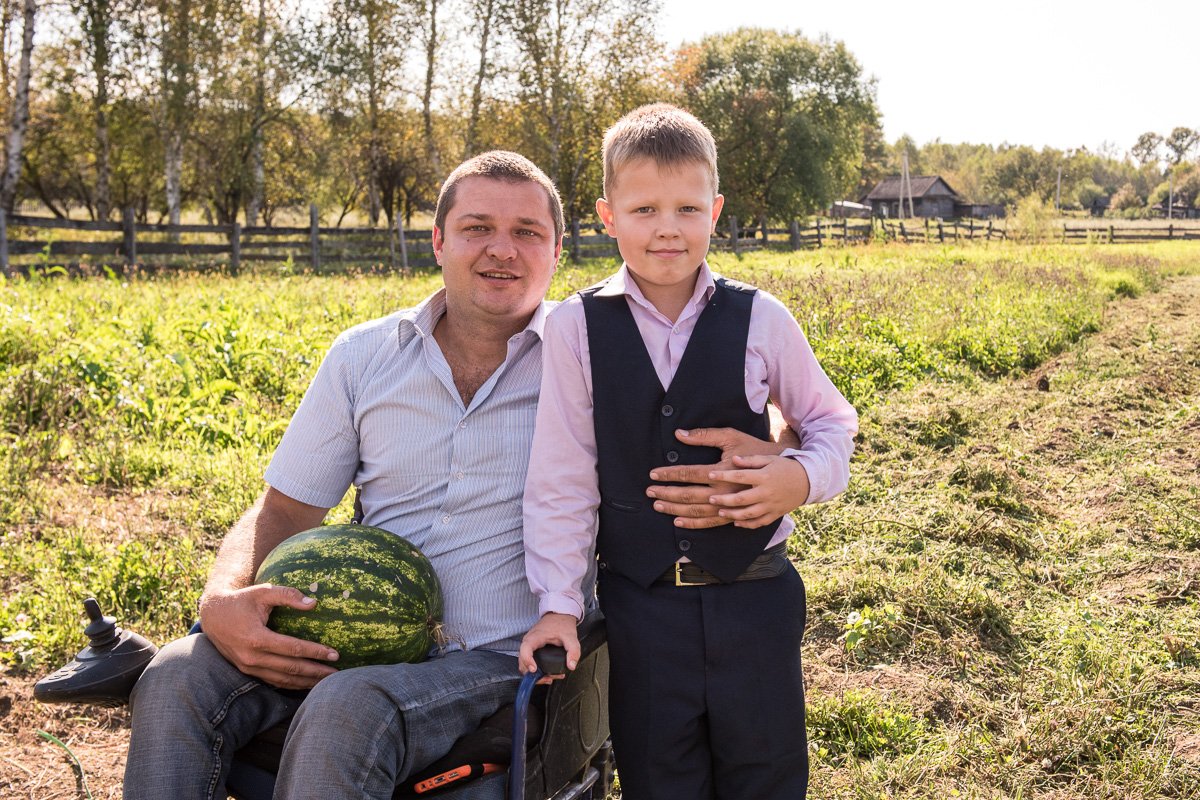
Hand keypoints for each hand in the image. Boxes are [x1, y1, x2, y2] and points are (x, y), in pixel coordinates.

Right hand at [199, 584, 340, 689]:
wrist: (213, 616)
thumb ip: (287, 595)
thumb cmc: (241, 601)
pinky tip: (306, 683)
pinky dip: (291, 684)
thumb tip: (313, 603)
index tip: (334, 653)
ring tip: (327, 682)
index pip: (292, 649)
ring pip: (282, 679)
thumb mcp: (263, 592)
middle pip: (290, 668)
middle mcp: (251, 657)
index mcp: (256, 638)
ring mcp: (248, 667)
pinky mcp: (247, 671)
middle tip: (337, 673)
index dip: (315, 652)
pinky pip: (273, 681)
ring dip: (306, 682)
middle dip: (316, 671)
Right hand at [518, 613, 578, 679]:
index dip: (527, 661)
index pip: (524, 651)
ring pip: (524, 664)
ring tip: (549, 678)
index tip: (534, 670)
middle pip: (522, 662)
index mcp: (534, 637)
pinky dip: (536, 670)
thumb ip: (573, 651)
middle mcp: (529, 642)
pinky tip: (547, 673)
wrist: (560, 614)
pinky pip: (529, 661)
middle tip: (547, 678)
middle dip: (533, 674)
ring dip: (534, 674)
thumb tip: (571, 665)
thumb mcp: (570, 636)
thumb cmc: (561, 623)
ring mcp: (529, 646)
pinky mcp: (532, 648)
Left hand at [646, 427, 786, 528]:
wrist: (787, 472)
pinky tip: (680, 522)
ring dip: (676, 511)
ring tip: (659, 507)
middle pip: (689, 495)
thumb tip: (679, 434)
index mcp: (723, 471)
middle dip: (667, 494)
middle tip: (650, 492)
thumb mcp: (732, 437)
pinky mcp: (737, 515)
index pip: (689, 473)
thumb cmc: (756, 450)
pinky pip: (713, 524)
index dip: (669, 474)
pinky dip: (695, 524)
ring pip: (698, 512)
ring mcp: (732, 506)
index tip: (653, 474)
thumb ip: (705, 436)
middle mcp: (726, 491)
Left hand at [708, 454, 810, 527]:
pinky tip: (735, 523)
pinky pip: (759, 522)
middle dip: (724, 499)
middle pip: (742, 498)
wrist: (808, 481)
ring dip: (733, 514)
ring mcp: (771, 505)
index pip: (741, 476)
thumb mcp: (769, 459)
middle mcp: (767, 492)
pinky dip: (747, 524)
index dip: (724, 475)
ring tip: (720, 512)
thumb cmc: (784, 467)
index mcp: (764, 476)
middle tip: (710, 498)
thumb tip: (732, 459)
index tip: (710, 474)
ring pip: (749, 513)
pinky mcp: (775, 514)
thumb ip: (750, 460)